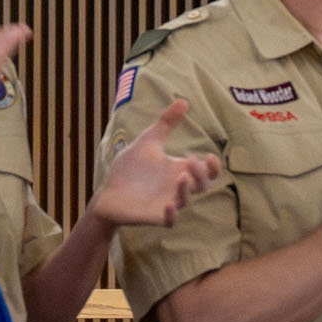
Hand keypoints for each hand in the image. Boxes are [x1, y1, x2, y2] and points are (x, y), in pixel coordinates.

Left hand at [91, 98, 224, 228]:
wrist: (108, 192)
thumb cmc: (131, 169)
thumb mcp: (149, 142)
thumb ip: (166, 123)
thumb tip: (183, 100)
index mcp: (179, 171)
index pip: (207, 173)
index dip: (213, 167)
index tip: (208, 155)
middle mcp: (177, 188)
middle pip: (202, 186)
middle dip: (201, 174)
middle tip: (191, 160)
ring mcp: (168, 203)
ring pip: (186, 201)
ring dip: (186, 190)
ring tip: (181, 177)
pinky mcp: (155, 216)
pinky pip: (170, 221)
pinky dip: (172, 215)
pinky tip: (169, 205)